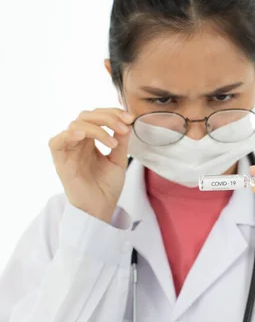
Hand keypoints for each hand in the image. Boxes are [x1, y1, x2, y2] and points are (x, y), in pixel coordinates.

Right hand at [49, 107, 134, 222]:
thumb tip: (128, 121)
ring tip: (113, 143)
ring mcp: (69, 150)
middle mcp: (78, 142)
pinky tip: (85, 136)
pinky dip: (70, 134)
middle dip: (108, 117)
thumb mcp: (118, 160)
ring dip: (97, 128)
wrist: (101, 208)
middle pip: (87, 115)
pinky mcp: (60, 161)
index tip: (130, 119)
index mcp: (91, 140)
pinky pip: (57, 141)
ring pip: (76, 124)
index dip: (113, 113)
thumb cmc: (107, 187)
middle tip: (124, 127)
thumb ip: (121, 141)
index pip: (98, 116)